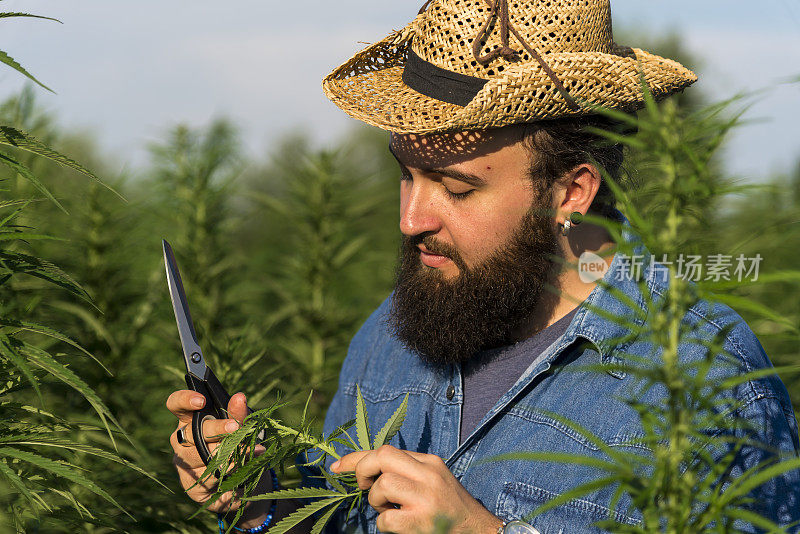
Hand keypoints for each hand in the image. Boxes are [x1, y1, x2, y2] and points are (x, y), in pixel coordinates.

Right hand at [166, 390, 269, 526]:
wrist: (239, 481)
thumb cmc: (234, 444)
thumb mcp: (239, 426)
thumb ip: (237, 413)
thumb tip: (239, 398)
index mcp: (189, 419)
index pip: (175, 404)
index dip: (184, 400)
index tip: (202, 400)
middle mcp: (181, 440)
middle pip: (191, 432)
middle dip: (216, 429)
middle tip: (235, 427)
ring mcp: (183, 462)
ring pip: (201, 456)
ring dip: (226, 452)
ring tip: (249, 449)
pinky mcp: (189, 484)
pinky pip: (209, 475)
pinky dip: (230, 469)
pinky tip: (243, 465)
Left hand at [331, 445, 502, 533]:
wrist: (479, 533)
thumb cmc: (450, 510)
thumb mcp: (433, 481)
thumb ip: (407, 471)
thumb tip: (366, 469)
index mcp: (430, 462)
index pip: (386, 450)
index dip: (357, 457)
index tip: (338, 466)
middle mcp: (429, 475)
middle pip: (382, 456)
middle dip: (362, 470)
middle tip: (363, 488)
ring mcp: (426, 498)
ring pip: (382, 485)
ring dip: (376, 501)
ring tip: (388, 510)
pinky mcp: (422, 522)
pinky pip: (386, 519)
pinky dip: (384, 524)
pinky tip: (399, 527)